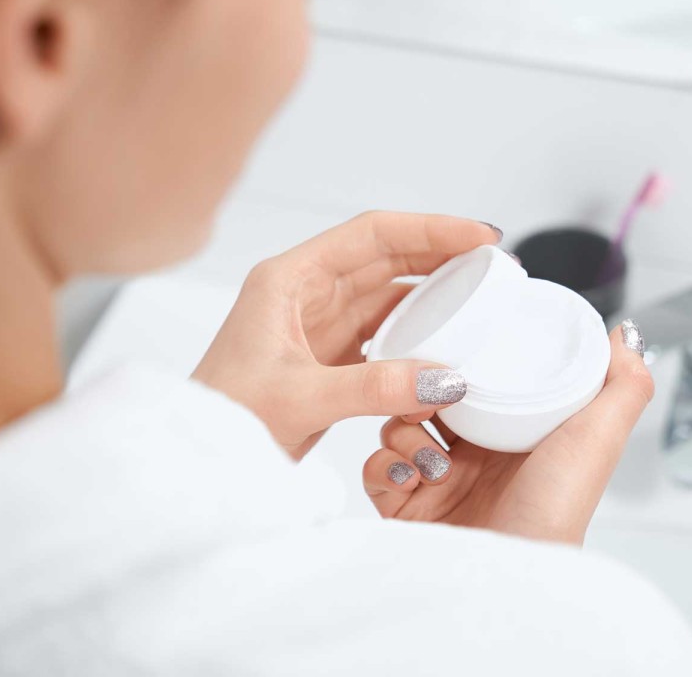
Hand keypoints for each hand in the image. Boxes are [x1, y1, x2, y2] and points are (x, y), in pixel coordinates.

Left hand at [193, 211, 502, 458]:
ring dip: (433, 291)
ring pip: (387, 292)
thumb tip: (446, 377)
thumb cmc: (223, 420)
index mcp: (288, 280)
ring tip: (481, 293)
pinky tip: (447, 338)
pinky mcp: (327, 357)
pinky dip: (417, 330)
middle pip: (385, 256)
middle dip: (440, 253)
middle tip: (495, 262)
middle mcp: (304, 293)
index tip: (479, 237)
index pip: (371, 235)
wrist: (196, 461)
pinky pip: (383, 330)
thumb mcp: (301, 399)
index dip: (430, 229)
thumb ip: (375, 387)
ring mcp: (316, 324)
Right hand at [362, 320, 651, 544]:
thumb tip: (625, 335)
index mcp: (515, 435)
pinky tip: (414, 478)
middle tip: (432, 399)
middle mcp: (475, 457)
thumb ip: (623, 385)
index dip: (464, 362)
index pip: (478, 381)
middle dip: (421, 390)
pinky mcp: (405, 508)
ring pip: (397, 428)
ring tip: (433, 459)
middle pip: (430, 398)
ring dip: (404, 432)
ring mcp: (437, 482)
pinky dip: (385, 467)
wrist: (509, 581)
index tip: (456, 347)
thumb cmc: (556, 513)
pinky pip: (376, 469)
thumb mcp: (599, 439)